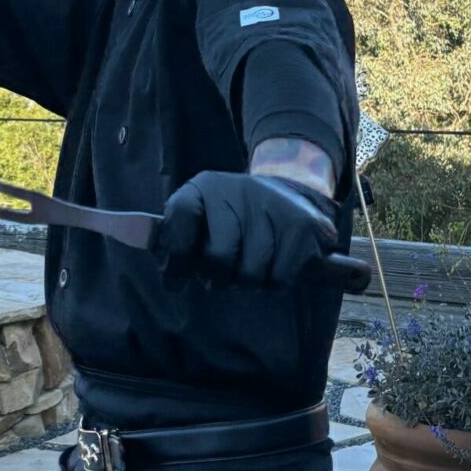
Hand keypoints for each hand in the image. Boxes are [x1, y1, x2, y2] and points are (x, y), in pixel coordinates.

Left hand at [157, 171, 339, 292]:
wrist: (290, 190)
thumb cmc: (232, 215)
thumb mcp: (200, 215)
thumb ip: (176, 239)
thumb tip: (167, 274)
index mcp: (203, 187)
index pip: (179, 222)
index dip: (175, 260)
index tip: (175, 281)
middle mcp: (237, 190)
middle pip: (217, 258)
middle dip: (216, 277)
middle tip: (220, 276)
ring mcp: (273, 207)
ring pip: (250, 274)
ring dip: (247, 281)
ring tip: (249, 267)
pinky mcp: (302, 227)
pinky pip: (279, 279)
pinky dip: (274, 283)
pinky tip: (273, 266)